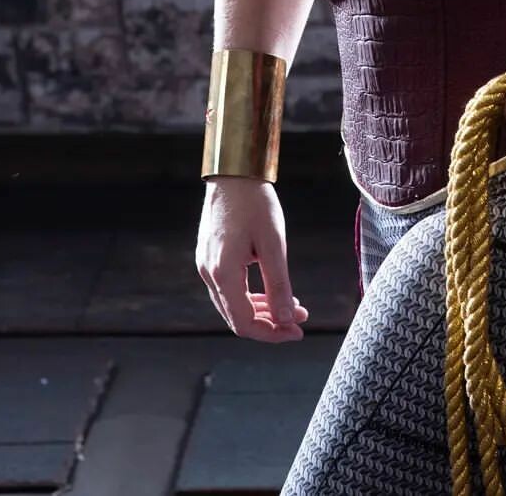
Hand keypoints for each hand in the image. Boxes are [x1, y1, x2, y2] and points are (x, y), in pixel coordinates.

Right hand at [196, 177, 309, 341]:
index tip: (297, 330)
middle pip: (237, 318)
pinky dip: (251, 295)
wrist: (233, 172)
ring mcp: (206, 264)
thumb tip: (286, 320)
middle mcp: (209, 273)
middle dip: (270, 324)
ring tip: (290, 306)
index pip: (244, 323)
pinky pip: (229, 288)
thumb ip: (279, 284)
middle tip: (299, 319)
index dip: (272, 333)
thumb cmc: (255, 202)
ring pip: (233, 304)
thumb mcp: (274, 243)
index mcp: (223, 272)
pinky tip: (272, 290)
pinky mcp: (209, 256)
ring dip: (262, 310)